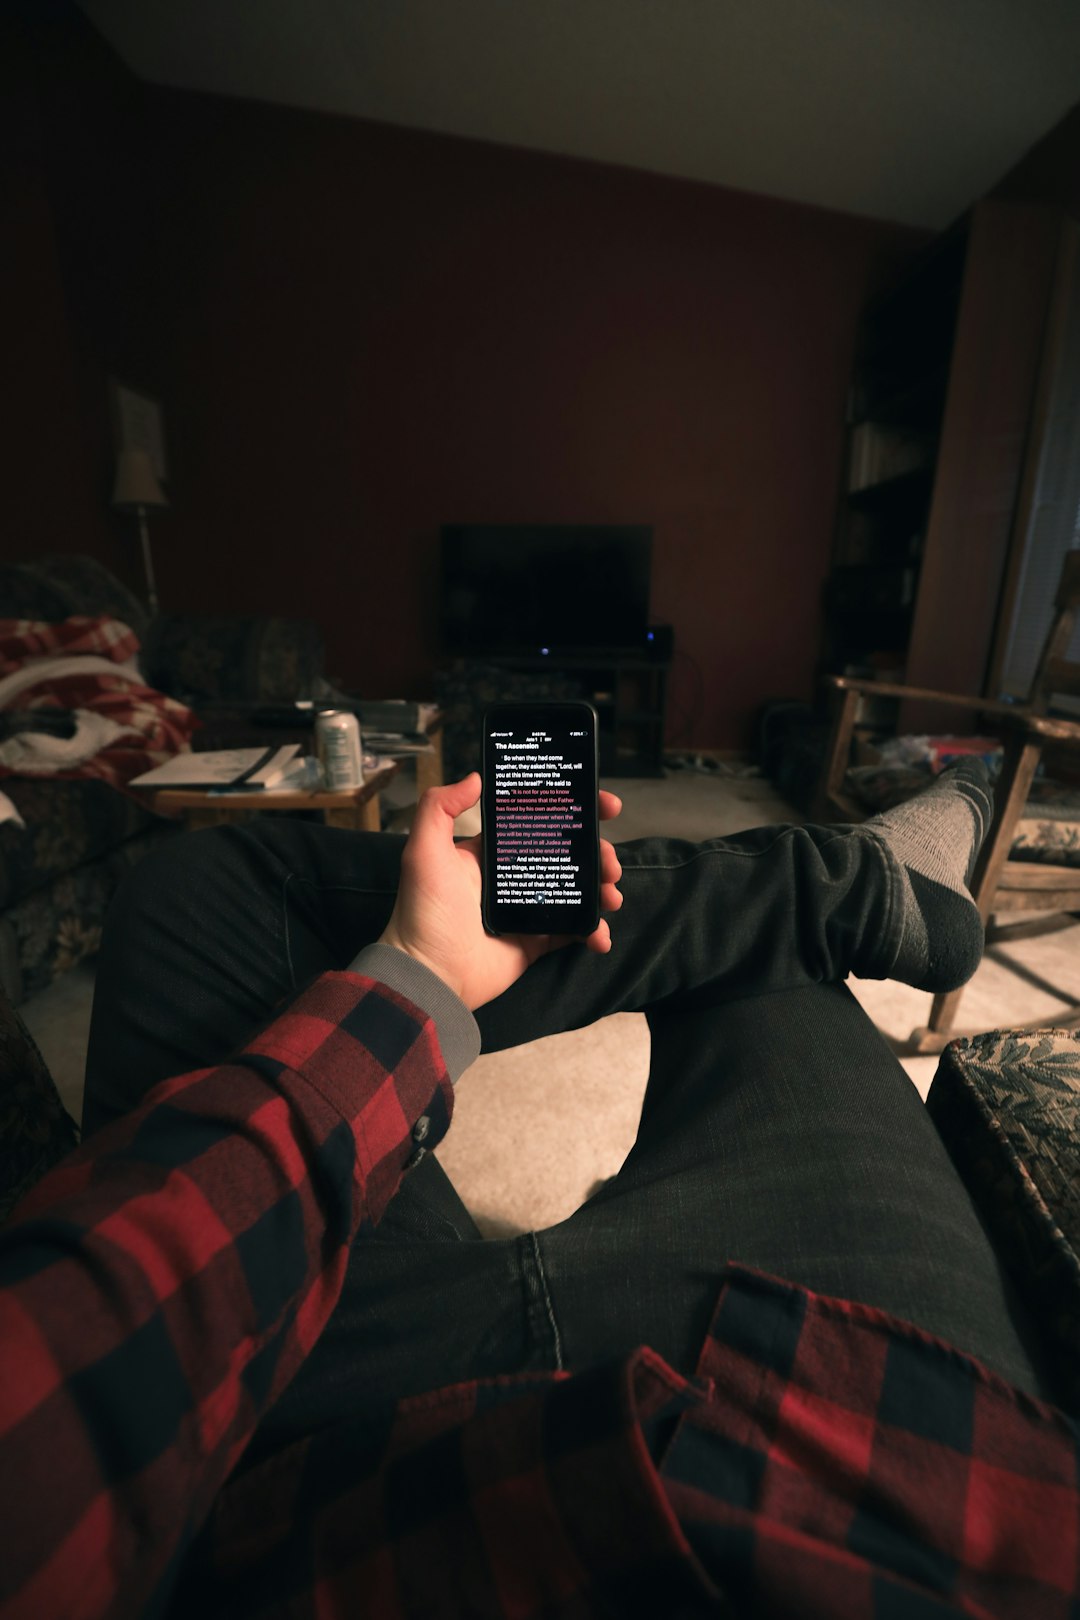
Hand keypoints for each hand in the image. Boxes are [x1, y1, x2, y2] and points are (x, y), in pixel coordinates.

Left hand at [378, 772, 623, 1009]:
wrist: (429, 974)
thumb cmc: (424, 912)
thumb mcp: (423, 852)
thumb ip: (439, 808)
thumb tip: (475, 778)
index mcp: (492, 852)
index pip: (540, 821)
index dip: (574, 810)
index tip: (605, 806)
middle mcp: (512, 876)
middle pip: (567, 854)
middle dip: (598, 853)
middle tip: (609, 861)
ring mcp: (527, 909)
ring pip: (577, 890)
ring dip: (602, 888)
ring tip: (611, 894)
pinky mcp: (536, 941)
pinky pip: (574, 931)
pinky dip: (594, 931)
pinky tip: (600, 933)